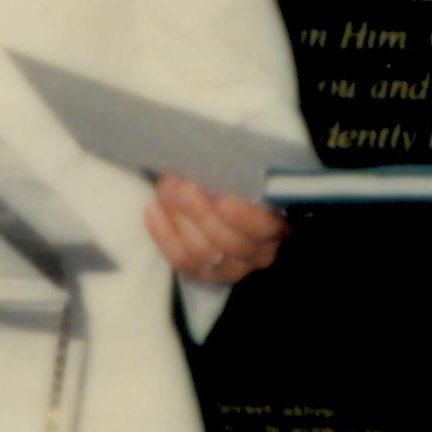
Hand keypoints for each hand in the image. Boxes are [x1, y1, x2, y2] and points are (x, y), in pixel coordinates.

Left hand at [146, 173, 287, 285]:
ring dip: (179, 218)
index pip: (264, 228)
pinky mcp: (206, 273)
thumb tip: (219, 158)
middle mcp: (260, 253)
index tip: (223, 200)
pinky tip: (152, 211)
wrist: (216, 198)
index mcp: (278, 225)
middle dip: (198, 211)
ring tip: (165, 190)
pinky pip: (182, 261)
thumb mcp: (244, 172)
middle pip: (227, 241)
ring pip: (202, 252)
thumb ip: (238, 170)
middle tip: (178, 184)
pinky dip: (164, 236)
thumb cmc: (238, 181)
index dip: (243, 217)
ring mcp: (232, 268)